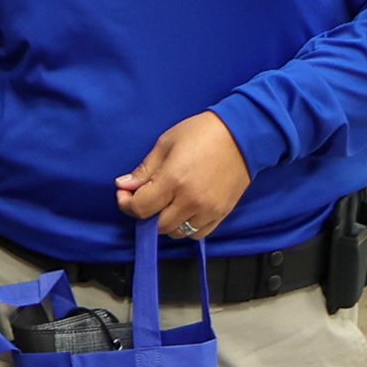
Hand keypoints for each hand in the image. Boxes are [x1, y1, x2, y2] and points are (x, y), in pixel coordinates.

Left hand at [116, 111, 250, 240]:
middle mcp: (190, 200)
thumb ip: (144, 169)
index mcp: (173, 180)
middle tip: (143, 196)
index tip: (124, 193)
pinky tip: (183, 210)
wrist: (242, 135)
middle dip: (144, 213)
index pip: (141, 207)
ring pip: (176, 232)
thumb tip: (124, 185)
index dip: (126, 203)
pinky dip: (185, 227)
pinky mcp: (221, 214)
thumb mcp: (166, 143)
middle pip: (156, 225)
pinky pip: (197, 234)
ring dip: (164, 222)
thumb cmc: (202, 132)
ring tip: (164, 203)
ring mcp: (207, 210)